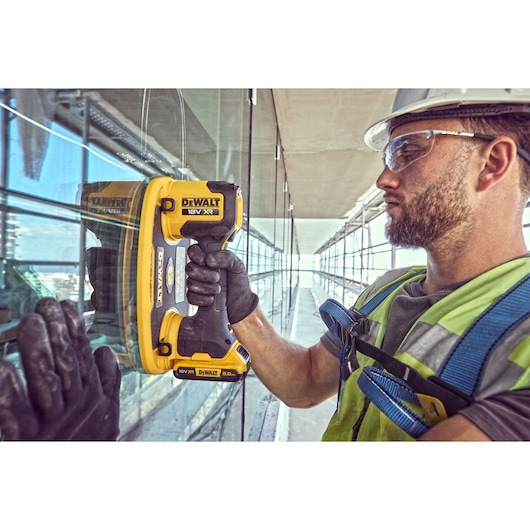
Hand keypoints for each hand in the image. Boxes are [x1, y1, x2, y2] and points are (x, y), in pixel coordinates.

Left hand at [0, 298, 120, 440]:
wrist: (75, 485)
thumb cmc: (85, 447)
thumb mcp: (105, 416)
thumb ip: (108, 383)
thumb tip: (105, 352)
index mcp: (89, 397)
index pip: (81, 355)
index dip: (74, 329)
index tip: (64, 306)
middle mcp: (72, 405)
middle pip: (65, 363)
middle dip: (56, 332)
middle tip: (45, 306)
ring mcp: (50, 422)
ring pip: (46, 380)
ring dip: (39, 350)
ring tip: (31, 322)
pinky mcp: (26, 439)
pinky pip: (14, 413)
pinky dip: (7, 390)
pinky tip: (0, 365)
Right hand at [186, 244, 258, 323]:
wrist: (241, 302)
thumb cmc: (238, 282)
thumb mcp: (238, 265)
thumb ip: (227, 257)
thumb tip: (210, 258)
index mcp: (209, 257)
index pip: (193, 250)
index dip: (196, 255)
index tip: (206, 261)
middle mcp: (200, 269)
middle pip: (189, 267)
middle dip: (204, 274)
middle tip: (217, 277)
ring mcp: (196, 283)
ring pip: (190, 283)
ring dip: (206, 288)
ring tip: (218, 289)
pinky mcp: (195, 297)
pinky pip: (191, 297)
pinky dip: (203, 299)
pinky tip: (212, 298)